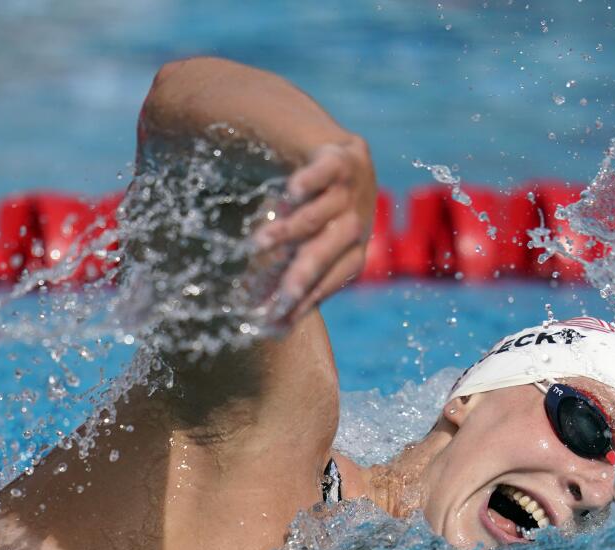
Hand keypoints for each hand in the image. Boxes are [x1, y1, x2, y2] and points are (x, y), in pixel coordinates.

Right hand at [253, 136, 375, 322]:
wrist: (341, 155)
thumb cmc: (322, 211)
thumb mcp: (314, 244)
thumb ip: (293, 276)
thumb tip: (269, 328)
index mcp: (353, 249)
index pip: (332, 278)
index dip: (308, 299)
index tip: (278, 317)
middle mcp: (356, 223)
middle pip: (330, 252)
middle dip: (304, 275)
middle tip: (279, 295)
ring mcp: (350, 191)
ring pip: (321, 214)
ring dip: (292, 230)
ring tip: (258, 243)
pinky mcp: (341, 159)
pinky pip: (327, 172)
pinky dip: (312, 182)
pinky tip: (292, 193)